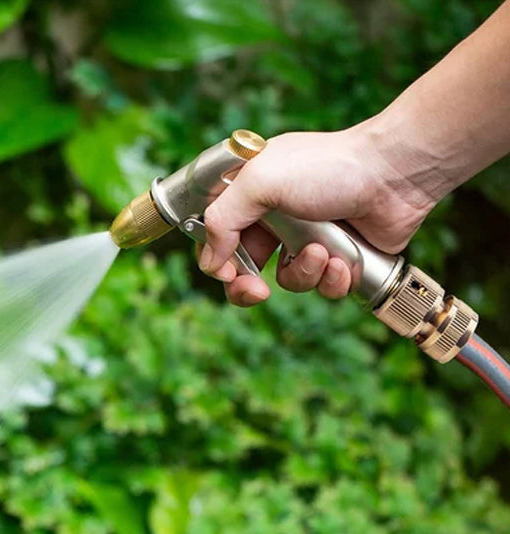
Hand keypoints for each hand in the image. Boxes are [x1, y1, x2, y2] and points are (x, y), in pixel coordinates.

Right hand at [198, 124, 439, 306]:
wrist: (395, 174)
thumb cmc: (328, 167)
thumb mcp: (260, 182)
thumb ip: (223, 219)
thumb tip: (211, 262)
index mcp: (251, 197)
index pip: (217, 240)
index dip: (217, 262)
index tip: (227, 273)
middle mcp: (276, 221)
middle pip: (245, 272)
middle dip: (249, 288)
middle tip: (258, 291)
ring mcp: (307, 240)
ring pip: (288, 282)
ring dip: (304, 273)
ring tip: (323, 251)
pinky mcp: (338, 259)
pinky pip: (323, 287)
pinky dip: (333, 278)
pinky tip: (345, 259)